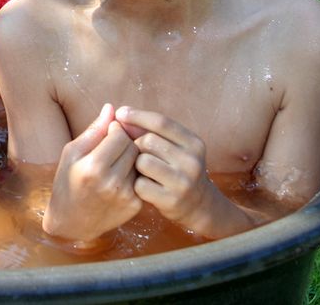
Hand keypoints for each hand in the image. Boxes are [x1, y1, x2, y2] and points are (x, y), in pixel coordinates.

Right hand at [44, 103, 142, 240]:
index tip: (108, 133)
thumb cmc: (67, 182)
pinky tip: (121, 177)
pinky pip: (142, 178)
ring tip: (116, 162)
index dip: (115, 129)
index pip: (120, 135)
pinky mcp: (135, 206)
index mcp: (94, 167)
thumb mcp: (71, 153)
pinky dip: (135, 174)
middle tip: (113, 146)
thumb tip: (111, 108)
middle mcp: (112, 182)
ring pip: (141, 161)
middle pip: (133, 147)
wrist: (71, 222)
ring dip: (132, 157)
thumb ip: (94, 131)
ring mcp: (126, 196)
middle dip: (125, 142)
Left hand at [118, 107, 221, 230]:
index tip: (120, 112)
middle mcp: (192, 161)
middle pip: (148, 141)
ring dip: (136, 165)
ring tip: (145, 172)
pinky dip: (137, 185)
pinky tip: (147, 187)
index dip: (138, 115)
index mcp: (194, 143)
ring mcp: (183, 182)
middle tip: (140, 154)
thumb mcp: (175, 148)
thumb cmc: (177, 169)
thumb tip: (120, 115)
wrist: (199, 206)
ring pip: (142, 162)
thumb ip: (151, 131)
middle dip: (137, 145)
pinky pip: (140, 185)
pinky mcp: (171, 200)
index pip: (162, 122)